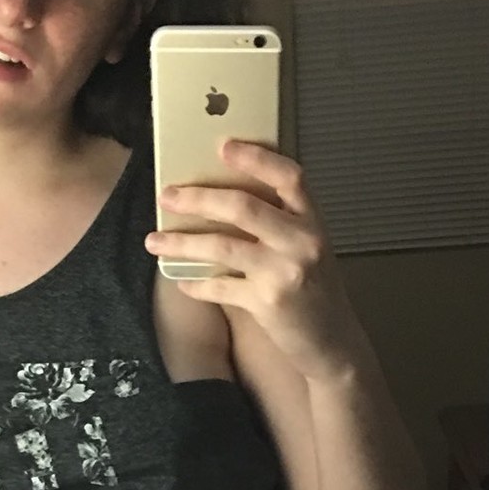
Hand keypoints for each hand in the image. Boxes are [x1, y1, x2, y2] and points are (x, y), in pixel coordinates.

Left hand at [145, 139, 359, 374]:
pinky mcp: (268, 303)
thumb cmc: (316, 292)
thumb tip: (224, 201)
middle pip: (243, 206)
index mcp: (313, 222)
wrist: (334, 343)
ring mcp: (284, 272)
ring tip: (154, 241)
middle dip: (198, 198)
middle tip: (168, 195)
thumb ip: (280, 224)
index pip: (289, 177)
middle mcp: (301, 241)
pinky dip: (197, 284)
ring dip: (182, 242)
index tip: (223, 146)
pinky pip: (220, 287)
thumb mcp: (309, 250)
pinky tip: (182, 282)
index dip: (255, 158)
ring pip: (223, 245)